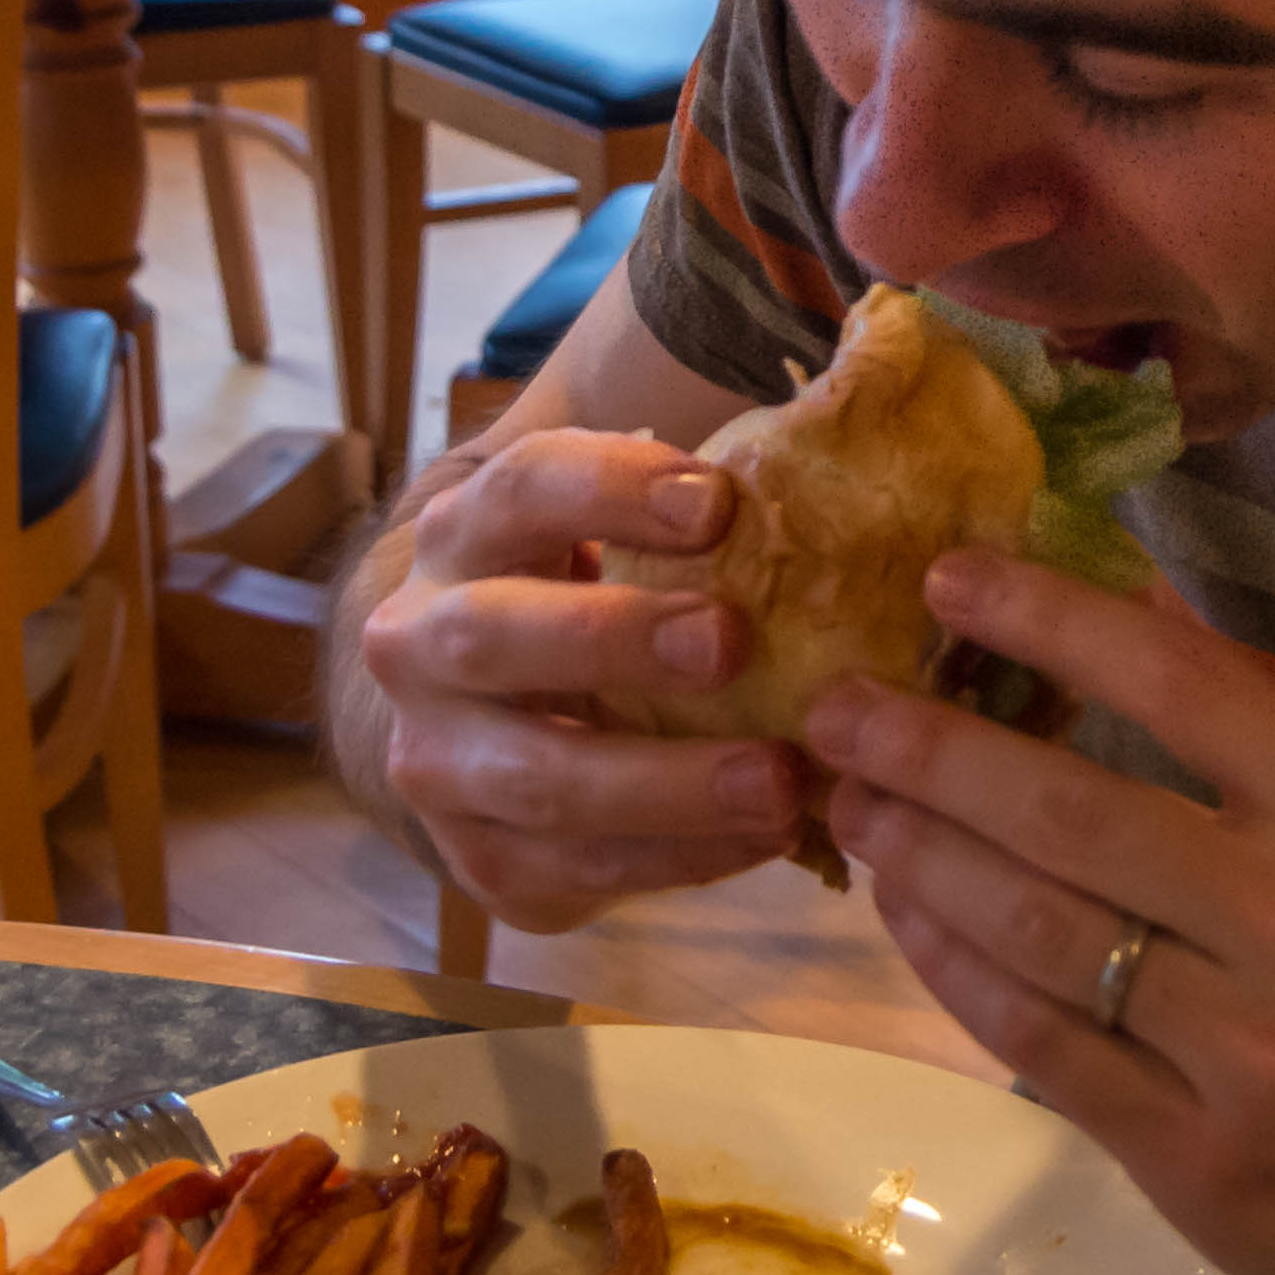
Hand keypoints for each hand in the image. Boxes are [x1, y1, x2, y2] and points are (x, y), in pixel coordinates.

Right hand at [355, 431, 811, 933]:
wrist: (479, 727)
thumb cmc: (585, 601)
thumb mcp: (607, 538)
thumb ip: (695, 497)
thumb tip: (855, 404)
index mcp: (464, 536)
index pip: (522, 490)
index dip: (612, 490)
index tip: (718, 502)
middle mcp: (418, 643)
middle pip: (494, 636)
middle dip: (614, 638)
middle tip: (732, 640)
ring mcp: (436, 763)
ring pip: (536, 779)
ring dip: (665, 783)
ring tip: (780, 781)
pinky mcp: (480, 863)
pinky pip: (576, 870)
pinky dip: (678, 859)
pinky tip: (766, 840)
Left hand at [810, 551, 1274, 1274]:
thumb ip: (1267, 761)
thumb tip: (1101, 636)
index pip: (1183, 686)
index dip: (1053, 620)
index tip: (950, 578)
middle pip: (1071, 813)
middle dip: (930, 748)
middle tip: (836, 703)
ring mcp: (1243, 1058)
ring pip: (1033, 932)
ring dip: (920, 857)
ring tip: (854, 801)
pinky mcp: (1192, 1160)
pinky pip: (1037, 1045)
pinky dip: (955, 972)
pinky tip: (910, 917)